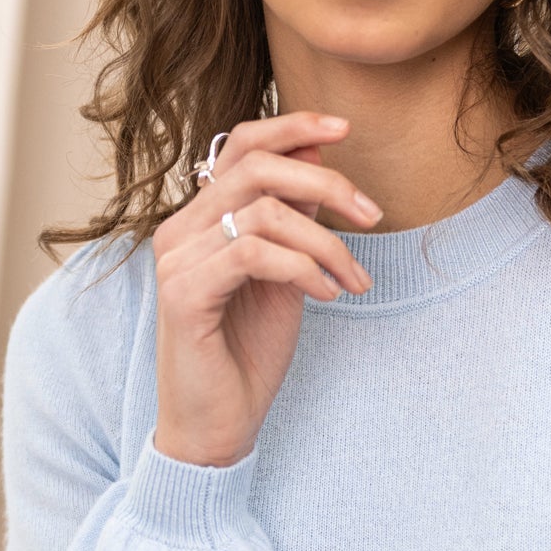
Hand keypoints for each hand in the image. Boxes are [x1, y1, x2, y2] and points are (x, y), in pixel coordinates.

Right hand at [151, 111, 382, 467]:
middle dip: (327, 184)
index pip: (240, 145)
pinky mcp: (183, 293)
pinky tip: (326, 296)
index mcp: (202, 217)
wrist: (218, 423)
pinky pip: (253, 254)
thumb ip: (295, 217)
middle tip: (373, 217)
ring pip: (262, 212)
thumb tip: (320, 155)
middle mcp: (180, 228)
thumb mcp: (286, 272)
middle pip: (256, 168)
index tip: (346, 128)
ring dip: (326, 243)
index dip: (293, 127)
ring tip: (353, 280)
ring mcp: (176, 259)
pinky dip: (302, 268)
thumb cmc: (249, 350)